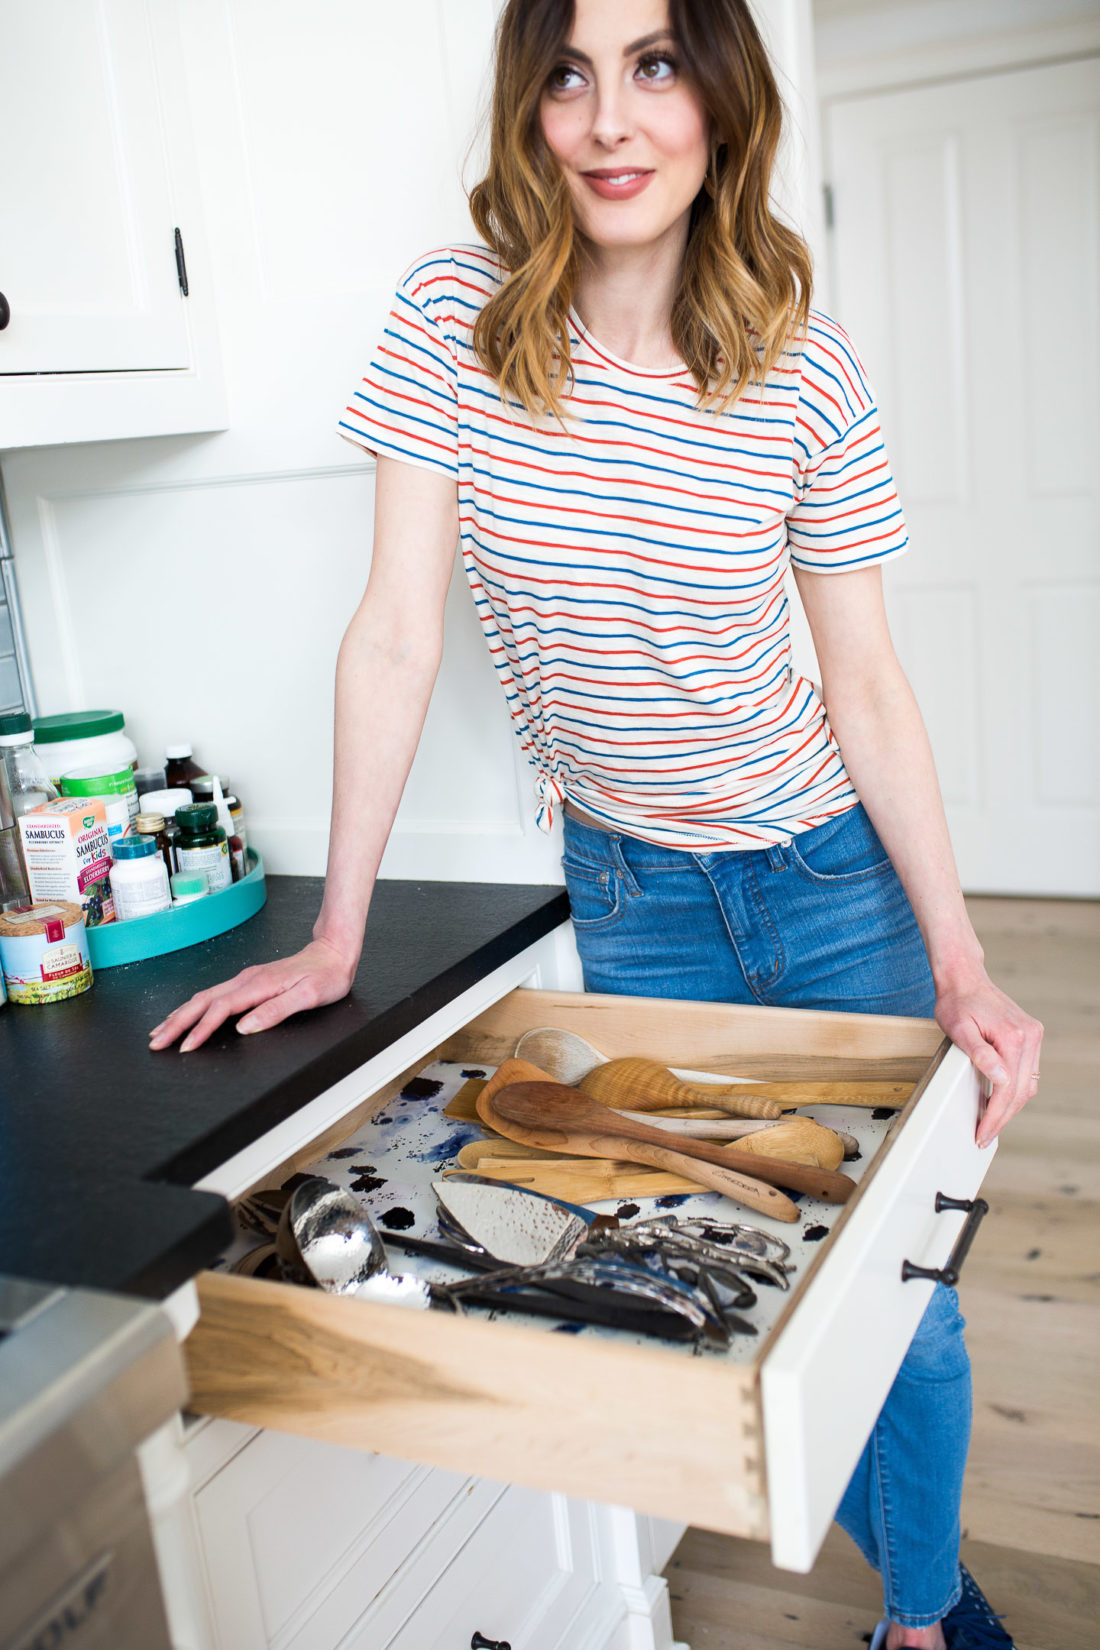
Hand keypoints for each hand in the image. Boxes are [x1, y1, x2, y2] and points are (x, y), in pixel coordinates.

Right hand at [149, 937, 355, 1051]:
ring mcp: (246, 979)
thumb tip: (244, 1027)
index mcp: (259, 985)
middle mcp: (247, 980)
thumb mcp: (309, 996)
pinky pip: (214, 995)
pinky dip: (194, 1007)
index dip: (200, 1030)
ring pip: (204, 997)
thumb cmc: (326, 975)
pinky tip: (186, 1014)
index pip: (220, 1010)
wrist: (334, 952)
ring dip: (180, 1015)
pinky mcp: (248, 981)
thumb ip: (276, 1011)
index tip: (184, 1047)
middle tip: (156, 1042)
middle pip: (202, 1002)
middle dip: (176, 1022)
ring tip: (160, 1031)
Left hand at [933, 968, 1042, 1147]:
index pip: (1008, 1090)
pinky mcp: (1030, 1035)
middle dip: (1002, 1117)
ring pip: (1028, 1084)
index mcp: (1014, 1037)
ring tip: (990, 1123)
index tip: (982, 1133)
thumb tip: (1000, 1079)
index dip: (995, 1116)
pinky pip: (1027, 1071)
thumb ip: (979, 1054)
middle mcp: (1030, 1036)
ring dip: (1010, 1106)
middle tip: (984, 1135)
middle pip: (1021, 1091)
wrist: (964, 977)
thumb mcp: (958, 1029)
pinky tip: (999, 1100)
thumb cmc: (956, 1002)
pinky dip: (1015, 1089)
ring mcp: (1033, 1035)